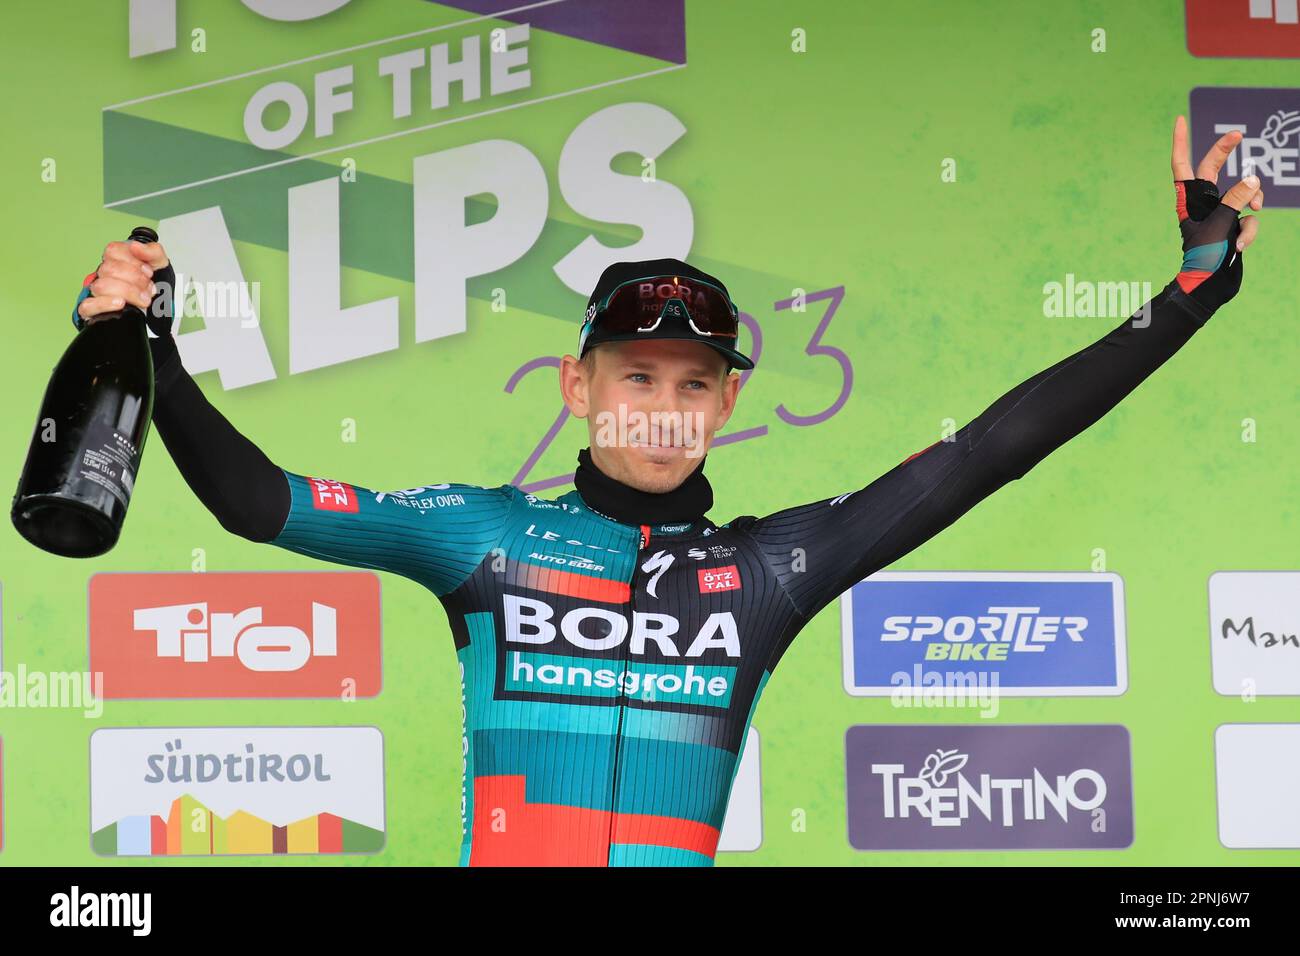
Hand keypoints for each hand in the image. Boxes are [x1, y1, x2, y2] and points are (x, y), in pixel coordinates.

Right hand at [76, 238, 173, 334]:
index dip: (133, 262)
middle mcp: (105, 274)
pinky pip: (88, 305)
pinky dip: (105, 304)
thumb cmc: (157, 287)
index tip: (149, 272)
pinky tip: (120, 303)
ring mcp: (97, 292)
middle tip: (149, 288)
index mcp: (116, 260)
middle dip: (135, 279)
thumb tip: (136, 247)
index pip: (112, 251)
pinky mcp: (93, 310)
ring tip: (144, 299)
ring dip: (127, 292)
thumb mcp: (161, 266)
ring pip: (101, 286)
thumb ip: (152, 251)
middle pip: (108, 269)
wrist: (161, 313)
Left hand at [1169, 115, 1262, 310]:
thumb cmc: (1204, 256)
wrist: (1209, 284)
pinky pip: (1248, 218)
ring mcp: (1219, 212)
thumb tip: (1251, 179)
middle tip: (1238, 133)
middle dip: (1227, 152)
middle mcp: (1202, 201)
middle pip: (1214, 167)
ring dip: (1250, 206)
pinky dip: (1249, 230)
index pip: (1182, 164)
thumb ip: (1235, 200)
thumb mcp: (1219, 224)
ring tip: (1244, 224)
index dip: (1181, 143)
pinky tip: (1241, 245)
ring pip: (1242, 194)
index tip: (1179, 120)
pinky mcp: (1233, 224)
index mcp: (1188, 199)